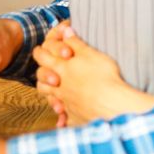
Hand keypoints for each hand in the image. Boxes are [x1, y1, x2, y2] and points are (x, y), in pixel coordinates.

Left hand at [34, 30, 153, 124]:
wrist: (113, 104)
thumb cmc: (104, 77)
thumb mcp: (91, 54)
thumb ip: (76, 43)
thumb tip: (65, 31)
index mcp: (62, 69)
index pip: (42, 57)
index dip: (41, 51)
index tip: (41, 49)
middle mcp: (60, 86)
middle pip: (41, 79)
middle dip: (42, 73)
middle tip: (47, 70)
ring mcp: (66, 103)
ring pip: (50, 98)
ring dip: (50, 95)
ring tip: (55, 93)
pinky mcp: (75, 117)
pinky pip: (65, 119)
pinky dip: (63, 120)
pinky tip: (65, 121)